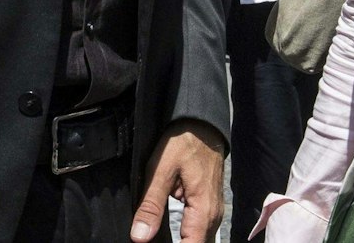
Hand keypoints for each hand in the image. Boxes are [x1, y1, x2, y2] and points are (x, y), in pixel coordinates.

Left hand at [131, 120, 225, 242]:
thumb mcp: (161, 171)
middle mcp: (213, 216)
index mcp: (204, 210)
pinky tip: (167, 237)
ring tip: (155, 237)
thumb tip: (139, 238)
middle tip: (148, 239)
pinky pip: (199, 231)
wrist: (201, 124)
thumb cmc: (183, 142)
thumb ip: (151, 206)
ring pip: (197, 240)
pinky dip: (185, 237)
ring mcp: (213, 212)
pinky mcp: (209, 207)